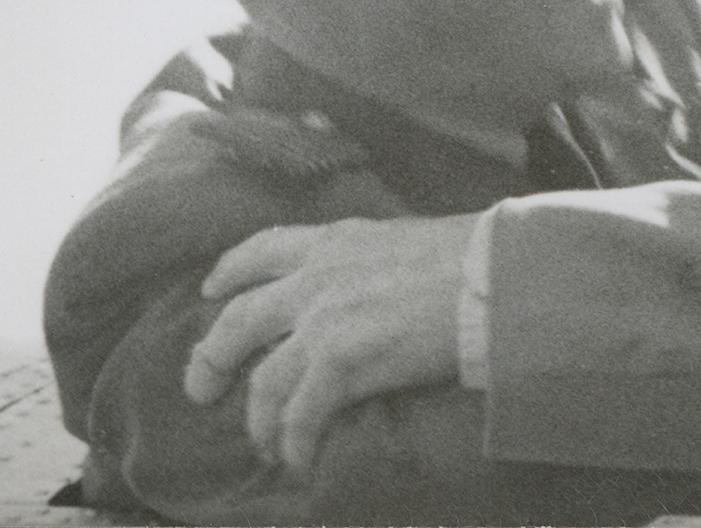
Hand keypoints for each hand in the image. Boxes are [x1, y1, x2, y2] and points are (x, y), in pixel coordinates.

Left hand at [183, 214, 474, 473]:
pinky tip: (300, 461)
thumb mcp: (407, 239)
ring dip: (260, 422)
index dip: (228, 272)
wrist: (499, 277)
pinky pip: (300, 416)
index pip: (262, 249)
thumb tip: (375, 287)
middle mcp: (316, 279)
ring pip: (264, 382)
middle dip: (211, 359)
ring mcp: (323, 322)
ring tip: (267, 447)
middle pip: (237, 322)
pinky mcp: (341, 363)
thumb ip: (372, 260)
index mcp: (335, 241)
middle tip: (201, 389)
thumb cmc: (475, 256)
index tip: (211, 290)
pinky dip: (295, 443)